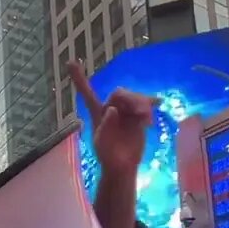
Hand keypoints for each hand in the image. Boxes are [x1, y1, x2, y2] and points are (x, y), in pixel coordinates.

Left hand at [69, 60, 158, 176]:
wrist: (122, 165)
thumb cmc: (107, 155)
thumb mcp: (102, 143)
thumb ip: (106, 126)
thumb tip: (113, 110)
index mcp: (97, 112)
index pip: (88, 93)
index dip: (79, 78)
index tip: (71, 62)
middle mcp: (111, 108)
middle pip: (121, 93)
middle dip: (132, 99)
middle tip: (143, 112)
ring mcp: (125, 111)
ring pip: (134, 98)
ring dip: (142, 103)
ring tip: (147, 118)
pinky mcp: (137, 117)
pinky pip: (145, 105)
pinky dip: (150, 104)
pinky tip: (158, 103)